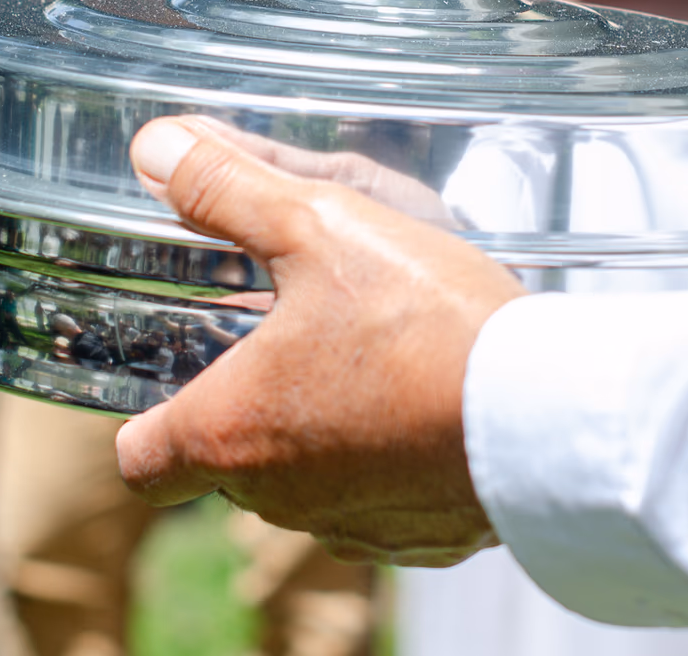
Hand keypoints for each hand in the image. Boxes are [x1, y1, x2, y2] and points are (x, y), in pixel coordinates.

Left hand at [115, 116, 526, 565]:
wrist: (547, 411)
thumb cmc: (422, 321)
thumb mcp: (317, 224)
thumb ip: (228, 188)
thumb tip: (155, 147)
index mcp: (229, 433)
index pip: (140, 464)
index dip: (145, 421)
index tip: (173, 377)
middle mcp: (277, 499)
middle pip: (226, 464)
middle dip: (248, 406)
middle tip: (289, 335)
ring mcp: (351, 528)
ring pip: (304, 484)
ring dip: (319, 431)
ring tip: (367, 357)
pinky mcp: (419, 541)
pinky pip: (378, 504)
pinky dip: (387, 461)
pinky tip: (424, 403)